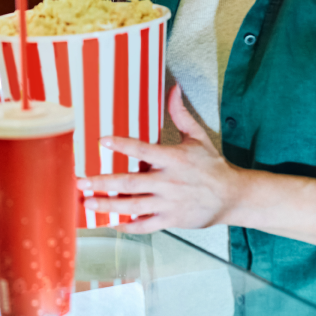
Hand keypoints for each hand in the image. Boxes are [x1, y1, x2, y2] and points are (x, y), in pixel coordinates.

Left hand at [77, 84, 239, 233]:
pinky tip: (112, 223)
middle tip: (82, 181)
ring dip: (109, 206)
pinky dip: (128, 226)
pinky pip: (146, 225)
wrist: (233, 197)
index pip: (143, 150)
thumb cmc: (213, 166)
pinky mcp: (171, 220)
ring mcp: (169, 204)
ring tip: (88, 203)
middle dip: (104, 183)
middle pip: (131, 183)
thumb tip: (174, 89)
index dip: (122, 145)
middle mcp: (168, 182)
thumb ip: (181, 114)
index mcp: (173, 159)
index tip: (102, 141)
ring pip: (134, 206)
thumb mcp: (198, 137)